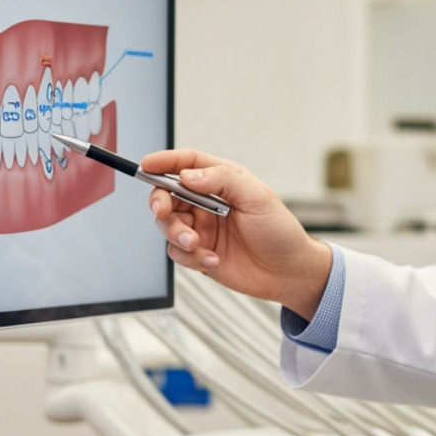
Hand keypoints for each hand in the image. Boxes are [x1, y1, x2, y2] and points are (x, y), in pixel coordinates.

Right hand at [143, 148, 332, 318]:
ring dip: (176, 234)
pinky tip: (213, 260)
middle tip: (164, 212)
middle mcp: (208, 203)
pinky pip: (176, 252)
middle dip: (160, 202)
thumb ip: (224, 181)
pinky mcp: (199, 252)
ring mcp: (202, 228)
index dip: (165, 162)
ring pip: (166, 224)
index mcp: (224, 182)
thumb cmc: (280, 232)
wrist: (288, 273)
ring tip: (198, 244)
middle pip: (168, 194)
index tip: (147, 164)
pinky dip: (190, 257)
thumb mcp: (258, 198)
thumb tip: (188, 175)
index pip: (188, 164)